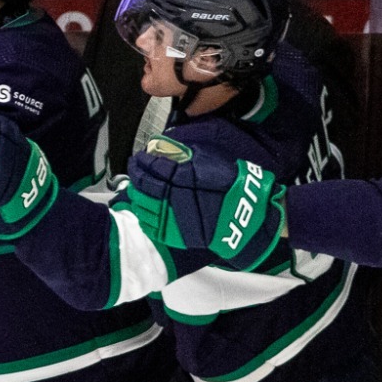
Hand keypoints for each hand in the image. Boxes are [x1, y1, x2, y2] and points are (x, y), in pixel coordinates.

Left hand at [119, 139, 283, 268]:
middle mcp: (175, 196)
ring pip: (143, 206)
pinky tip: (142, 209)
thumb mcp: (209, 158)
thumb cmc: (231, 184)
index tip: (138, 159)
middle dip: (136, 177)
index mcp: (182, 175)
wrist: (247, 214)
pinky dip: (143, 216)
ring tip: (136, 189)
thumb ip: (184, 153)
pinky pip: (151, 226)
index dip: (141, 162)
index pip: (151, 166)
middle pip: (144, 185)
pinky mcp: (176, 234)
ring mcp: (174, 217)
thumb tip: (164, 147)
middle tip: (134, 171)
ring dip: (136, 196)